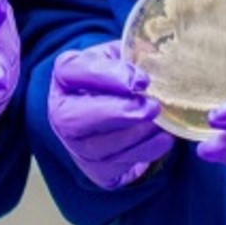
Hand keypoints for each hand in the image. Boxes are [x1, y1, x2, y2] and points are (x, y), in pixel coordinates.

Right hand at [47, 40, 175, 189]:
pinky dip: (146, 151)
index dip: (108, 76)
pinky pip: (119, 165)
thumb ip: (132, 54)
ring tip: (162, 120)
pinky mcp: (95, 170)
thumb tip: (154, 55)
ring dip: (138, 134)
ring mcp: (75, 146)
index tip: (142, 80)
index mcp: (65, 75)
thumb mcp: (120, 58)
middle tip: (153, 107)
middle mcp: (61, 112)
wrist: (112, 117)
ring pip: (101, 147)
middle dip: (118, 113)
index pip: (73, 71)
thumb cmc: (115, 80)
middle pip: (76, 119)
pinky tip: (163, 138)